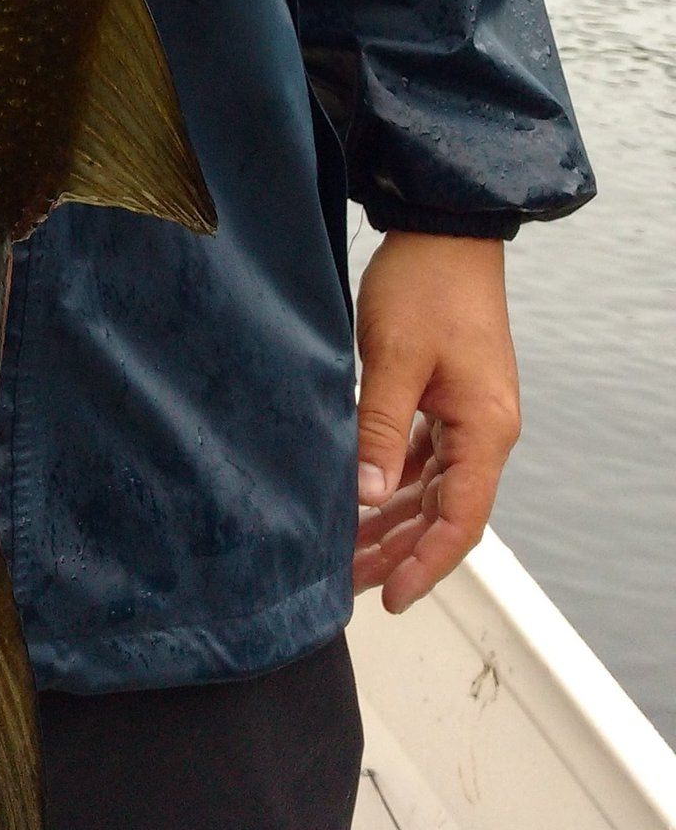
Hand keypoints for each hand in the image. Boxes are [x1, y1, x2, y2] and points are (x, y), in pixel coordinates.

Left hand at [353, 231, 520, 612]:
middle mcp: (483, 431)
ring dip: (390, 523)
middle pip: (444, 513)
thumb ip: (380, 429)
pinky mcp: (445, 400)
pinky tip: (355, 501)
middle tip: (348, 585)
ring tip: (344, 554)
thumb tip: (366, 496)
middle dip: (398, 553)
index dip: (426, 565)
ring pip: (429, 491)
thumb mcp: (395, 358)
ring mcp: (465, 417)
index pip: (461, 520)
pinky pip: (420, 460)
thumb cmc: (425, 286)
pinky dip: (389, 485)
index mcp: (484, 429)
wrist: (443, 231)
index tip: (391, 598)